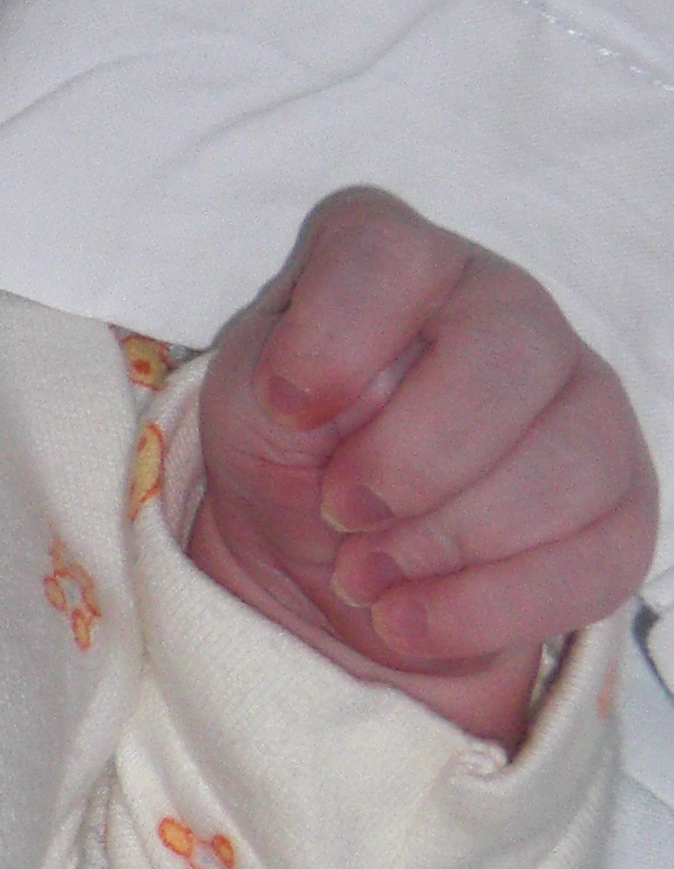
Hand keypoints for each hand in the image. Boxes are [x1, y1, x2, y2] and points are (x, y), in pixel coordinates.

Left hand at [189, 189, 654, 747]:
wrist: (336, 572)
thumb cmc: (290, 459)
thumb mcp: (245, 411)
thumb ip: (275, 379)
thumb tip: (340, 401)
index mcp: (399, 261)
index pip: (386, 252)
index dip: (335, 340)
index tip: (289, 412)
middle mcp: (505, 307)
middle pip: (508, 350)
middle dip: (409, 462)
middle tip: (340, 514)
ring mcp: (583, 400)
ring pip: (566, 463)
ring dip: (444, 544)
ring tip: (367, 575)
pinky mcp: (622, 504)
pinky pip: (595, 557)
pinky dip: (484, 608)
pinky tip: (415, 617)